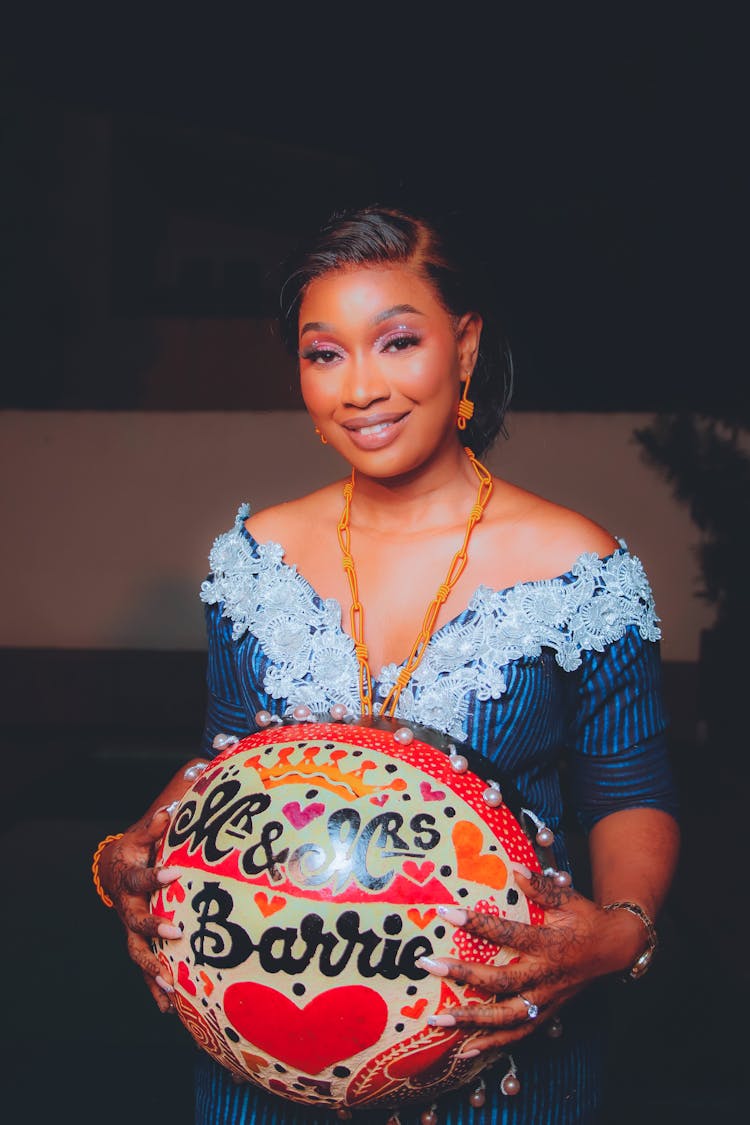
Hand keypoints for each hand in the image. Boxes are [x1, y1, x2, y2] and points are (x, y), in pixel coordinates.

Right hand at [98, 808, 183, 1013]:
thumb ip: (156, 826)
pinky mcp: (140, 945)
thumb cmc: (135, 852)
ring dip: (153, 972)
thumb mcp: (141, 837)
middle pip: (136, 925)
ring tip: (170, 988)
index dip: (157, 875)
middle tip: (176, 934)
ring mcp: (131, 931)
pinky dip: (155, 990)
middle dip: (154, 930)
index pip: (141, 880)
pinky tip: (169, 1009)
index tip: (176, 871)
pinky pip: (145, 970)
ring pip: (138, 955)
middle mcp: (128, 910)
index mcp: (130, 882)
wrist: (114, 872)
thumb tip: (171, 808)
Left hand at [417, 866, 642, 1051]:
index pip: (508, 933)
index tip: (446, 912)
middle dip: (462, 974)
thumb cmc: (587, 919)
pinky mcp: (546, 1014)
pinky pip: (518, 1035)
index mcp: (549, 944)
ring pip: (505, 1016)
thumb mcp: (568, 897)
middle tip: (429, 965)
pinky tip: (467, 1050)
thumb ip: (540, 886)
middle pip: (500, 980)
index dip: (477, 923)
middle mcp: (545, 976)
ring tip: (436, 1020)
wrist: (616, 950)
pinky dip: (492, 1044)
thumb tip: (512, 866)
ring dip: (470, 1020)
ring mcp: (545, 999)